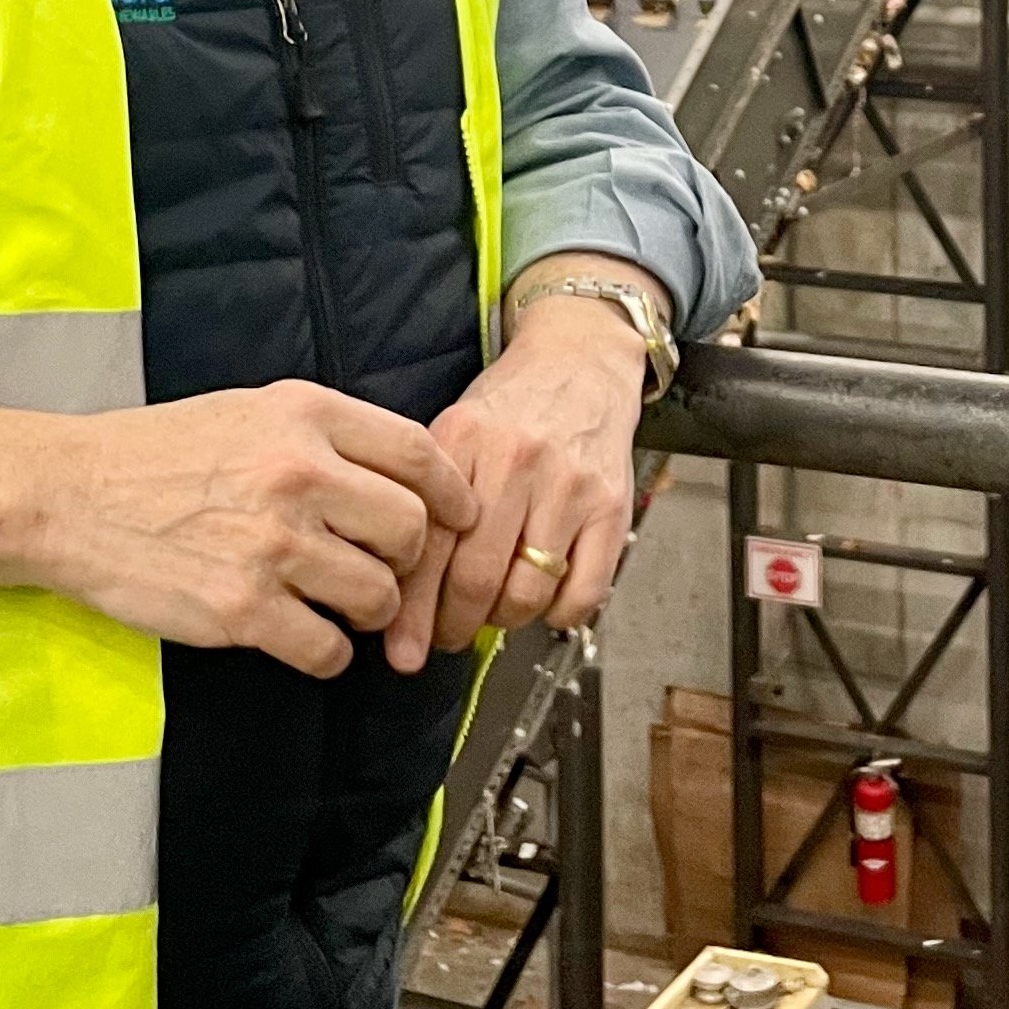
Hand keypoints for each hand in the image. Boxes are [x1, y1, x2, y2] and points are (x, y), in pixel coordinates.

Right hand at [38, 383, 476, 676]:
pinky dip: (327, 654)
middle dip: (408, 561)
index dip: (451, 494)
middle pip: (410, 530)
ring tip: (340, 607)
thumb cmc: (159, 453)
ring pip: (377, 596)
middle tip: (383, 571)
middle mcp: (299, 473)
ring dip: (369, 613)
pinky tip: (305, 639)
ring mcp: (272, 544)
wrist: (68, 495)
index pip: (419, 454)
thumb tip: (403, 480)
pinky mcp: (242, 609)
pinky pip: (327, 650)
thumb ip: (327, 436)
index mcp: (306, 415)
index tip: (458, 518)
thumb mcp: (251, 411)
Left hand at [385, 278, 650, 672]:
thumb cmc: (510, 408)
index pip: (426, 545)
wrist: (580, 359)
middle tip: (445, 638)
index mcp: (462, 441)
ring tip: (493, 613)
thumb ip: (427, 504)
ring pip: (526, 593)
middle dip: (452, 626)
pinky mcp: (611, 506)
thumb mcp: (454, 435)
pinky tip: (544, 601)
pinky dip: (557, 615)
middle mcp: (516, 461)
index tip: (401, 649)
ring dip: (503, 621)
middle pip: (474, 578)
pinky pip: (582, 592)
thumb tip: (397, 595)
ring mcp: (568, 485)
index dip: (411, 611)